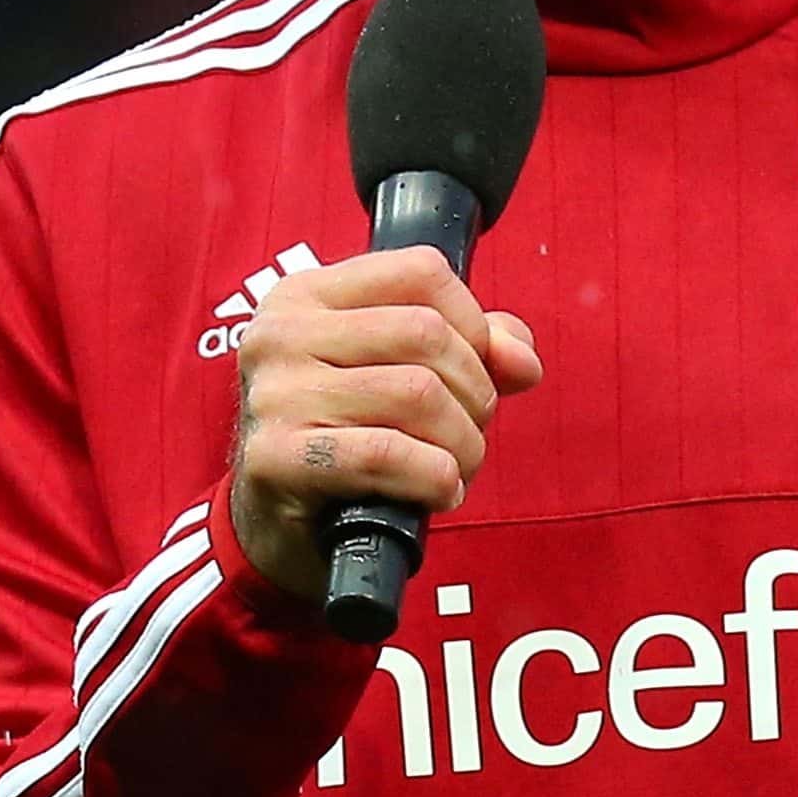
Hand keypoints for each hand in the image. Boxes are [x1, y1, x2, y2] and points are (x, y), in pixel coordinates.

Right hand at [223, 247, 544, 595]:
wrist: (277, 525)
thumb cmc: (345, 437)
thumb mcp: (399, 372)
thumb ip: (473, 349)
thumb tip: (523, 362)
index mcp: (305, 294)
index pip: (421, 271)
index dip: (473, 323)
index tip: (472, 370)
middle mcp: (280, 333)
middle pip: (426, 333)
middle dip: (473, 392)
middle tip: (468, 433)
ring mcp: (274, 393)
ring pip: (417, 393)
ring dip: (462, 444)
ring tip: (455, 468)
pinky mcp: (276, 457)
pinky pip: (387, 453)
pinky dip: (433, 477)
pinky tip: (436, 491)